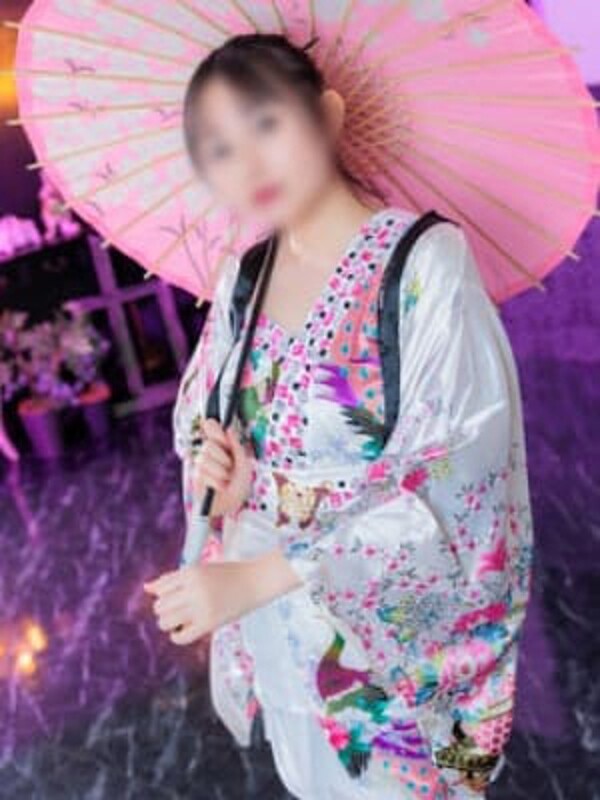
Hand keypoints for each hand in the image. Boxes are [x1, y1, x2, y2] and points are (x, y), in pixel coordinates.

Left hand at [144, 550, 303, 644]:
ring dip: (169, 622)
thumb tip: (146, 588)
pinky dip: (177, 636)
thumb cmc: (228, 573)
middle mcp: (193, 589)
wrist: (256, 581)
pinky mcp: (209, 623)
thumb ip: (173, 579)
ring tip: (181, 619)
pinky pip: (181, 636)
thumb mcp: (200, 569)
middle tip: (178, 608)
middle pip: (159, 606)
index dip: (162, 595)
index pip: (160, 588)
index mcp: (190, 572)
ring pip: (166, 621)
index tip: (173, 596)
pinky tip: (182, 630)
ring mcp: (201, 607)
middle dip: (164, 609)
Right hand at [194, 417, 253, 516]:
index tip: (224, 438)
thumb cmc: (239, 483)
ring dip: (221, 472)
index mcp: (221, 444)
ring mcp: (201, 465)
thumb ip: (236, 447)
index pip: (210, 427)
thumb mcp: (244, 464)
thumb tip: (229, 429)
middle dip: (223, 458)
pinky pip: (203, 474)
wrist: (234, 504)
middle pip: (208, 445)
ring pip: (204, 460)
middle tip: (230, 467)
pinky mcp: (196, 479)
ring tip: (227, 479)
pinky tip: (222, 487)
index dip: (214, 429)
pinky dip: (217, 482)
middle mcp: (209, 452)